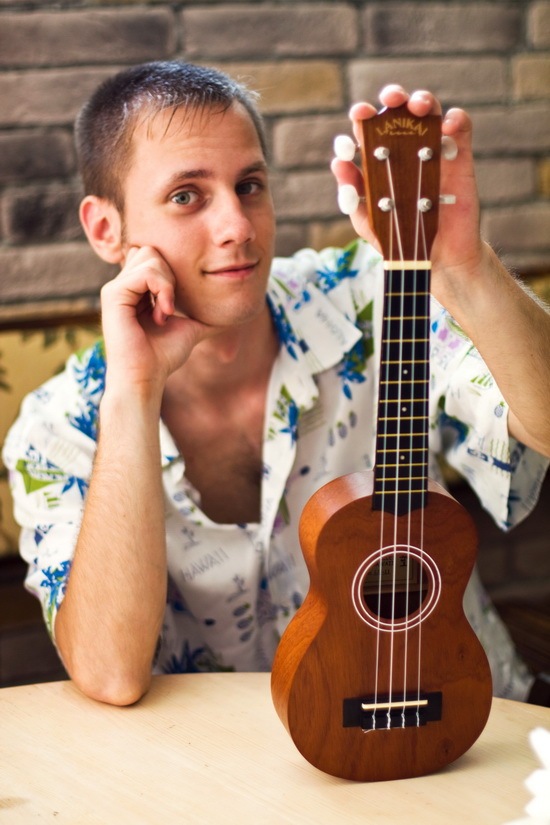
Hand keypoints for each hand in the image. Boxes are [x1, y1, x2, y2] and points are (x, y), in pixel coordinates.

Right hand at [100, 246, 213, 394]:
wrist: (146, 377)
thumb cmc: (163, 357)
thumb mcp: (190, 329)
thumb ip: (203, 316)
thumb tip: (230, 314)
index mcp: (136, 290)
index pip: (156, 257)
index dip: (172, 275)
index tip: (175, 307)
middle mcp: (123, 286)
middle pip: (152, 251)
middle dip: (171, 274)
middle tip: (171, 307)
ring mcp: (116, 288)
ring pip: (150, 256)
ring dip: (167, 284)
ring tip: (166, 313)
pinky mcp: (113, 294)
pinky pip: (145, 272)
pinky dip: (162, 289)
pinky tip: (163, 313)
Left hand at [331, 85, 486, 307]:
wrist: (436, 259)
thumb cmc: (398, 240)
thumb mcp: (368, 221)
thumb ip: (352, 194)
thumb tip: (338, 163)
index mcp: (380, 161)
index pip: (369, 130)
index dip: (362, 118)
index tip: (359, 117)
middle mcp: (405, 149)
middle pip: (398, 112)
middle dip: (393, 97)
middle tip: (389, 100)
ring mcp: (432, 150)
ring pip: (429, 111)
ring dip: (422, 100)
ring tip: (417, 108)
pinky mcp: (459, 158)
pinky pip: (460, 128)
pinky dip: (455, 119)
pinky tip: (447, 125)